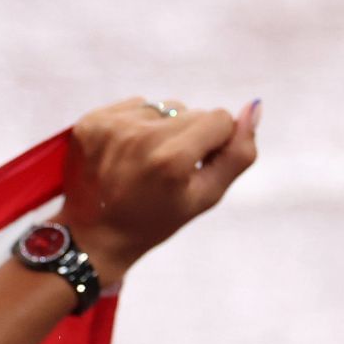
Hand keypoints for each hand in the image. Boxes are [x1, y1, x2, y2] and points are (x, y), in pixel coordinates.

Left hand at [52, 95, 260, 284]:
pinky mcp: (90, 123)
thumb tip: (254, 106)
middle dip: (186, 137)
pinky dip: (135, 125)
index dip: (212, 144)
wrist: (92, 237)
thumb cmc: (154, 220)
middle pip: (191, 112)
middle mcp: (140, 137)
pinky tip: (123, 154)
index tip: (191, 168)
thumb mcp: (205, 197)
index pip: (219, 119)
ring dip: (160, 130)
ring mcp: (110, 128)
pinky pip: (134, 106)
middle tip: (162, 172)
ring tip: (142, 163)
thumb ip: (238, 154)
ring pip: (162, 108)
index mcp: (171, 159)